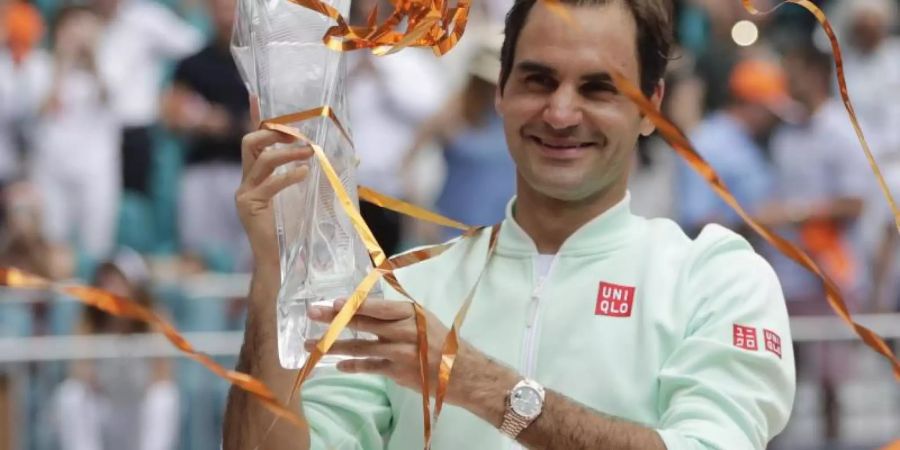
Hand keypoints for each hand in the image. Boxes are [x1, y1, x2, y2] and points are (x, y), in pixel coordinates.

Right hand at [235, 99, 313, 268]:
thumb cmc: (297, 231)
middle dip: (275, 132)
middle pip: (250, 141)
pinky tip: (304, 173)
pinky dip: (288, 175)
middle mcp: (247, 180)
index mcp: (258, 174)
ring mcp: (245, 192)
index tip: (256, 94)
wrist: (283, 263)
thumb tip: (354, 154)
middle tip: (300, 135)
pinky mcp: (248, 205)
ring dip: (287, 151)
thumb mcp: (312, 196)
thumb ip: (325, 174)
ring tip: (310, 153)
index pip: (255, 139)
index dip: (255, 116)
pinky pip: (268, 182)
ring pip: (261, 158)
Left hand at [305, 298, 516, 409]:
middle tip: (311, 314)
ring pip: (360, 346)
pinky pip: (369, 367)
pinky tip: (338, 366)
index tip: (331, 302)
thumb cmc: (442, 343)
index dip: (351, 304)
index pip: (376, 306)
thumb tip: (367, 305)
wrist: (463, 372)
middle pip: (362, 322)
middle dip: (333, 318)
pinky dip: (352, 366)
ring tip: (311, 346)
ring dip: (333, 345)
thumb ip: (398, 314)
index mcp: (410, 312)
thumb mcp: (424, 319)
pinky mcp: (397, 371)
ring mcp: (400, 351)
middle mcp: (404, 329)